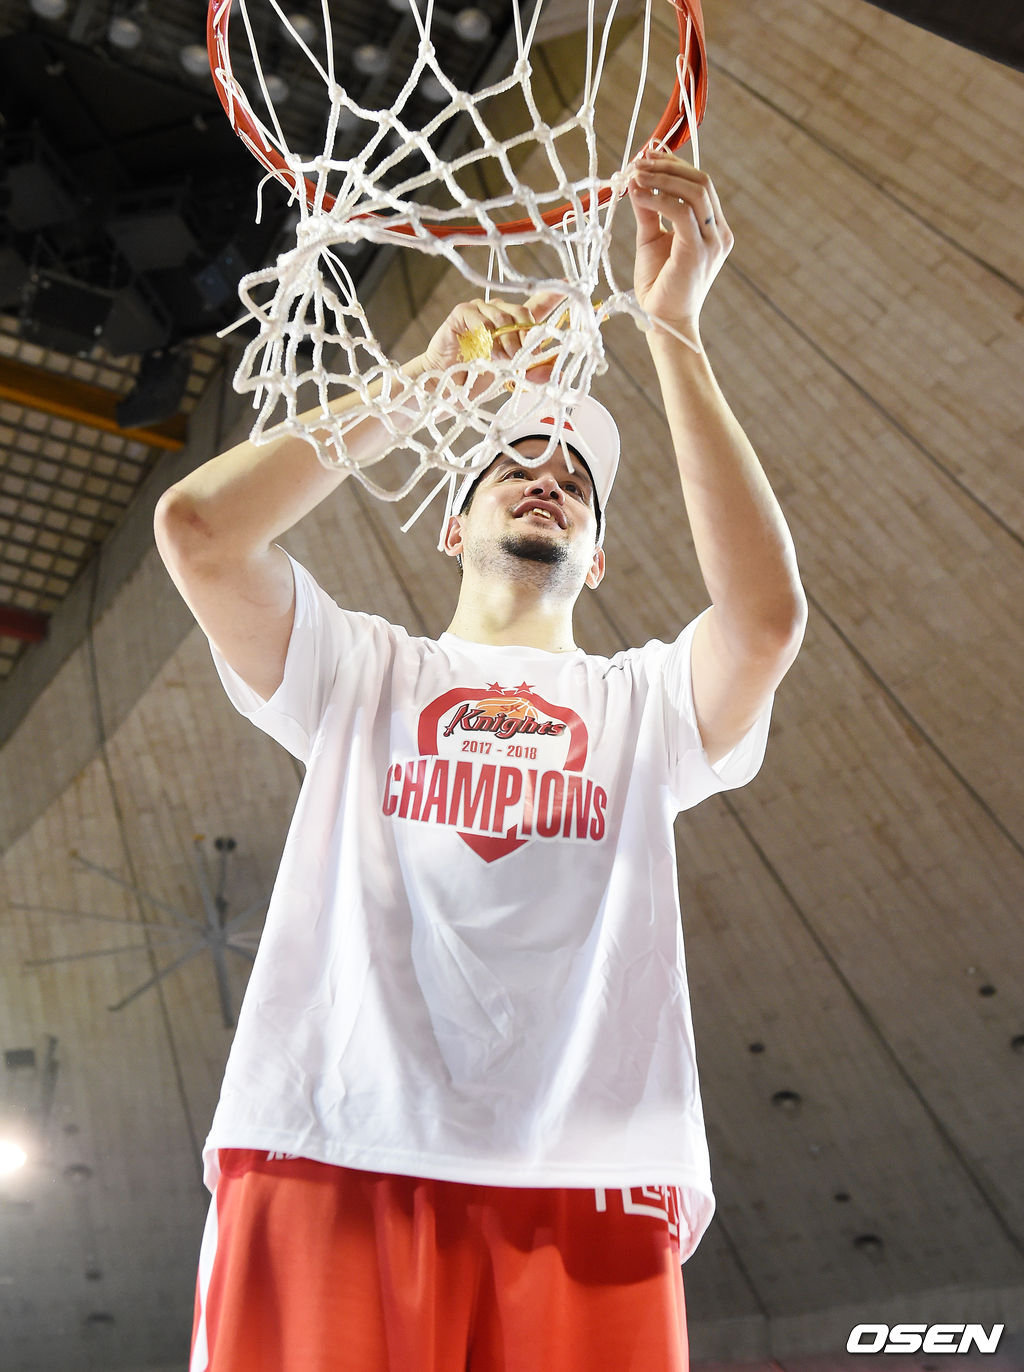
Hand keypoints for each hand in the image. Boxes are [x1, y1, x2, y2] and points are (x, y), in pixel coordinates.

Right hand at [419, 290, 565, 393]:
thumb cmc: (480, 377)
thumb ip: (535, 373)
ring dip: (507, 341)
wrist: (447, 385)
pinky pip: (480, 318)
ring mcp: (480, 310)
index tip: (568, 282)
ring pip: (504, 315)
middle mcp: (499, 311)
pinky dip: (487, 335)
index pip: (538, 304)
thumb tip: (559, 376)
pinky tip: (486, 350)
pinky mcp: (462, 313)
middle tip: (523, 358)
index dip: (554, 294)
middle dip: (527, 337)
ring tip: (502, 360)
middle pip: (524, 311)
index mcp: (514, 323)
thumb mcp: (514, 378)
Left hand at [627, 154, 732, 344]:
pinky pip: (682, 212)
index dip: (673, 166)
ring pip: (694, 191)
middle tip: (637, 163)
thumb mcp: (651, 240)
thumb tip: (637, 181)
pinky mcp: (698, 250)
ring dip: (661, 178)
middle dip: (666, 167)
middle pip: (700, 181)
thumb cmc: (659, 287)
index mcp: (712, 228)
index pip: (699, 184)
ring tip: (634, 175)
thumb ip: (649, 211)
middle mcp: (718, 232)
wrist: (663, 323)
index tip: (645, 158)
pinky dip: (658, 198)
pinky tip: (639, 195)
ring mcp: (712, 241)